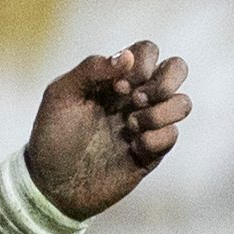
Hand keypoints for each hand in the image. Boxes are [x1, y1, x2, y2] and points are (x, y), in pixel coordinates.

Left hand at [24, 41, 190, 219]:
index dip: (140, 64)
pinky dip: (155, 138)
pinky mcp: (151, 152)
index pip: (147, 51)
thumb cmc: (52, 135)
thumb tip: (128, 57)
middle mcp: (134, 98)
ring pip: (182, 103)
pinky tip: (132, 147)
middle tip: (135, 100)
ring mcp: (145, 124)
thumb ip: (91, 69)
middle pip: (176, 69)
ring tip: (130, 126)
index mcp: (113, 79)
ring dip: (161, 111)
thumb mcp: (61, 95)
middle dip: (164, 81)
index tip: (115, 87)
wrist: (51, 183)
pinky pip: (172, 135)